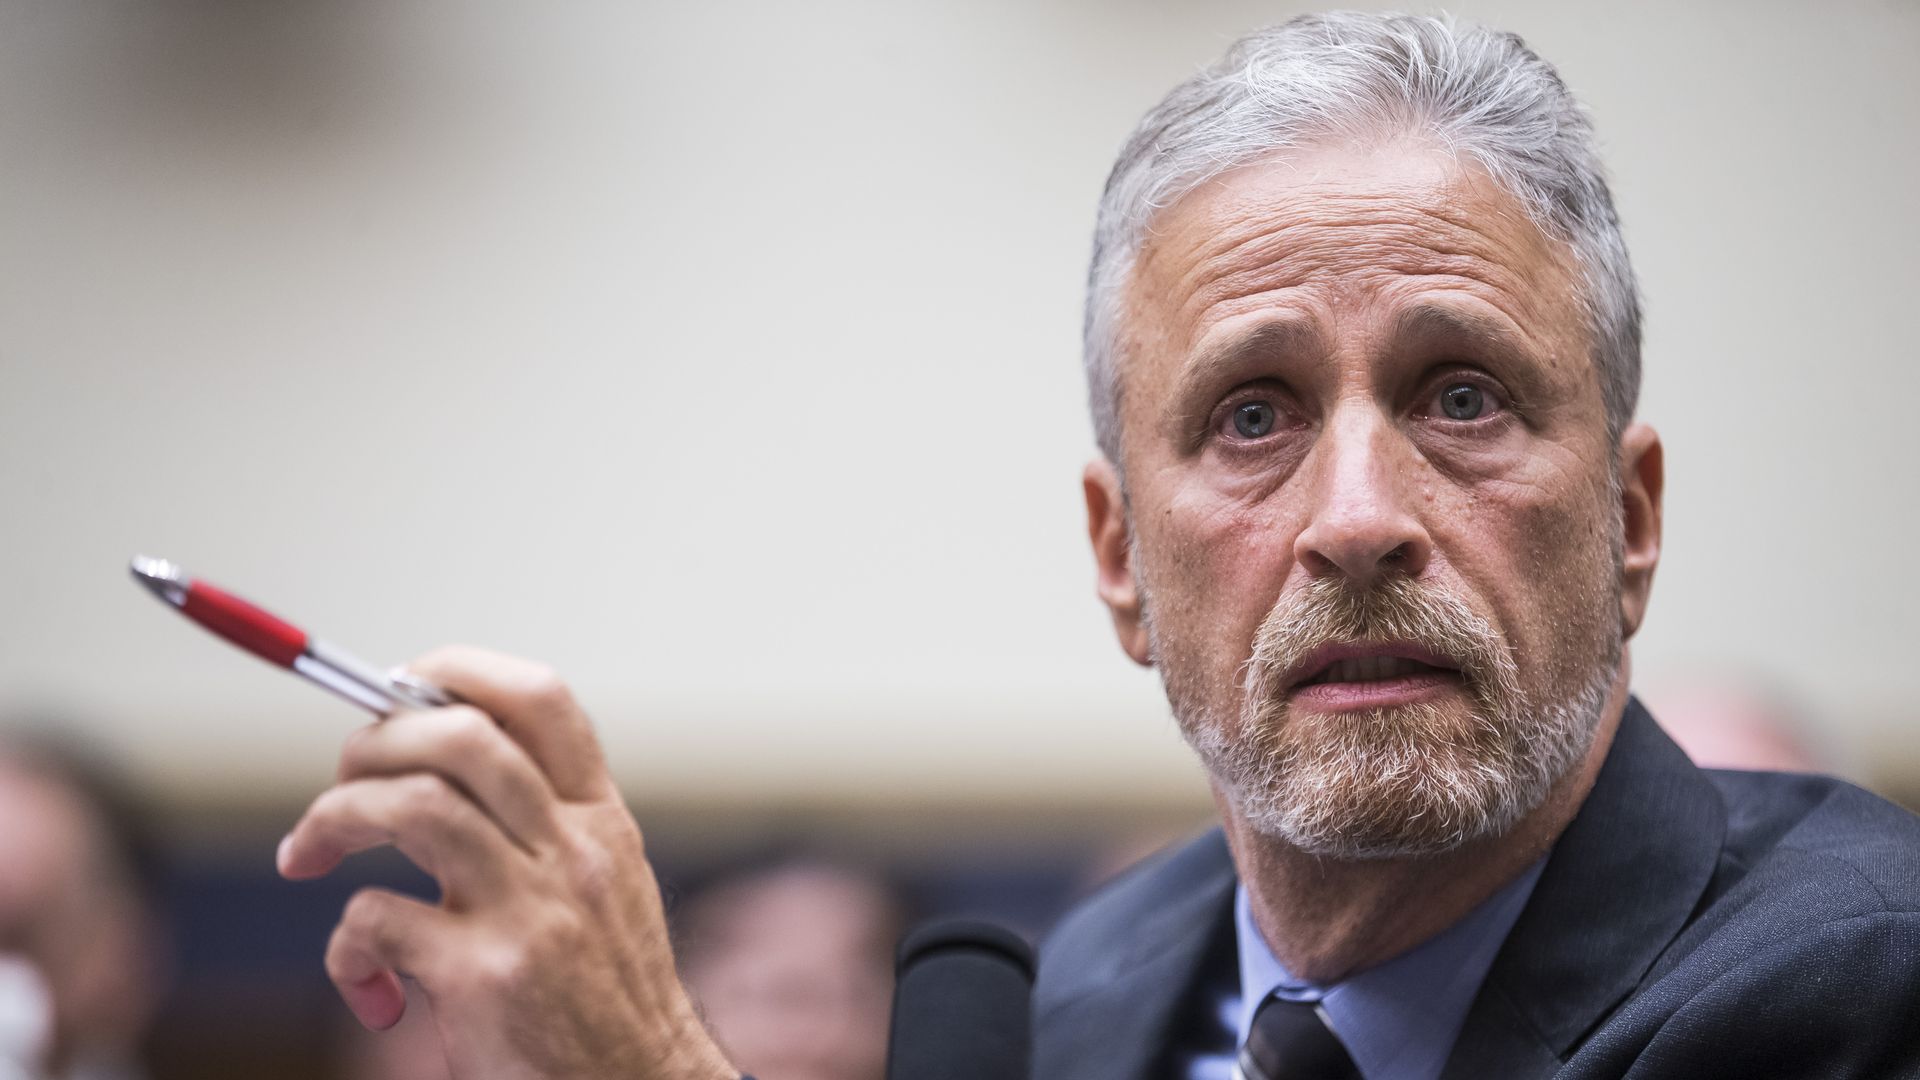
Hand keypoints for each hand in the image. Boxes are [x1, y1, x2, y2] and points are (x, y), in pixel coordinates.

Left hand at [278, 645, 736, 1079]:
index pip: (540, 698)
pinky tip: (368, 985)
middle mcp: (574, 851)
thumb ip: (540, 825)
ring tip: (308, 855)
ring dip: (332, 819)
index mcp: (600, 819)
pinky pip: (375, 921)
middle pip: (459, 736)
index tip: (394, 690)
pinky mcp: (487, 977)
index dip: (453, 671)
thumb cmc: (601, 996)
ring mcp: (534, 911)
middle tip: (340, 784)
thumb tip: (432, 757)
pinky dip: (345, 948)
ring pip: (410, 805)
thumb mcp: (599, 888)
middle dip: (371, 742)